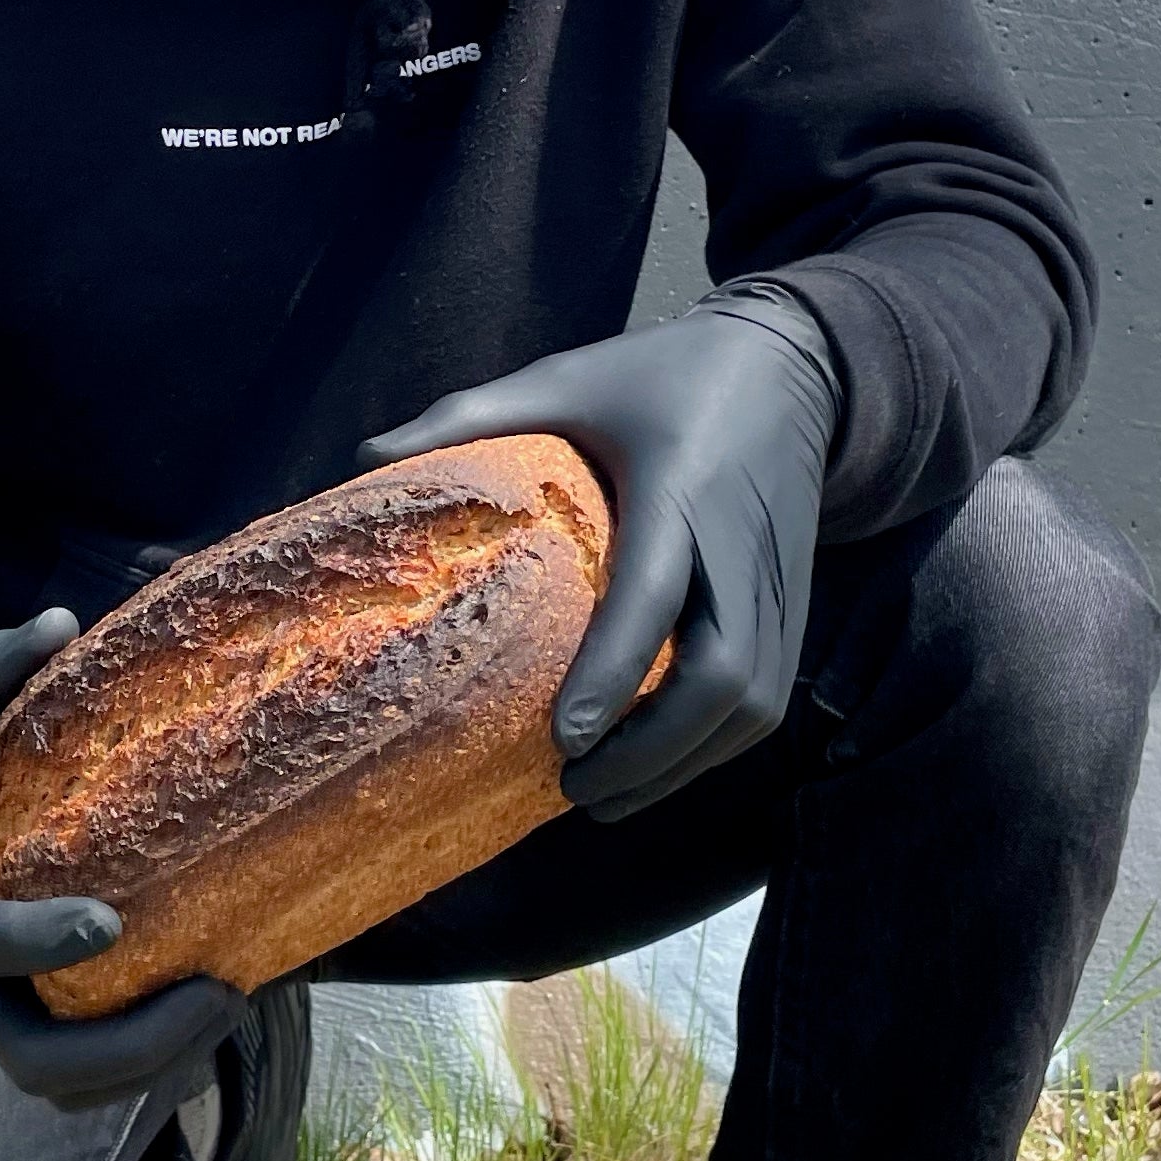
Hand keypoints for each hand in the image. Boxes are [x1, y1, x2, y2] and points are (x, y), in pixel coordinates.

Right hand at [0, 613, 244, 1104]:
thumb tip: (61, 621)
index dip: (39, 943)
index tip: (111, 922)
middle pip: (33, 1060)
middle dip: (129, 1047)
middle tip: (219, 993)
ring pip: (66, 1083)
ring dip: (153, 1066)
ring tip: (232, 1004)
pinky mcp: (32, 1019)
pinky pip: (87, 1074)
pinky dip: (149, 1064)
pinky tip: (214, 1014)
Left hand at [359, 289, 838, 820]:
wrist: (795, 367)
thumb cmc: (662, 376)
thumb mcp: (569, 377)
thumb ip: (472, 415)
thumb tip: (365, 460)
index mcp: (681, 485)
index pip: (656, 592)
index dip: (615, 671)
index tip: (565, 737)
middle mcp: (741, 547)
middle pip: (723, 678)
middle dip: (653, 750)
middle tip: (571, 784)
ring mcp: (779, 586)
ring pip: (752, 705)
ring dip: (682, 763)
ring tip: (603, 793)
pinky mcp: (794, 609)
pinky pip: (764, 700)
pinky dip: (710, 747)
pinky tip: (652, 764)